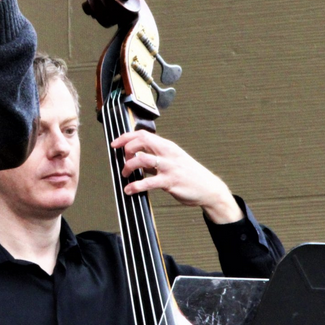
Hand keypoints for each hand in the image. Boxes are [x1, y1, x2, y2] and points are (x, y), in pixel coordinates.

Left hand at [110, 129, 242, 224]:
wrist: (209, 189)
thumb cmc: (189, 174)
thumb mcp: (172, 160)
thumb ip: (155, 158)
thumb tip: (136, 158)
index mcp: (167, 146)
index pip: (143, 134)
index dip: (126, 137)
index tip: (115, 143)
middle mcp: (168, 153)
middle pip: (141, 141)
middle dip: (126, 148)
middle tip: (123, 160)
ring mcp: (169, 167)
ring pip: (142, 159)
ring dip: (128, 166)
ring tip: (125, 175)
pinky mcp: (170, 182)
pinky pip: (148, 182)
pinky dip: (135, 186)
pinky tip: (129, 190)